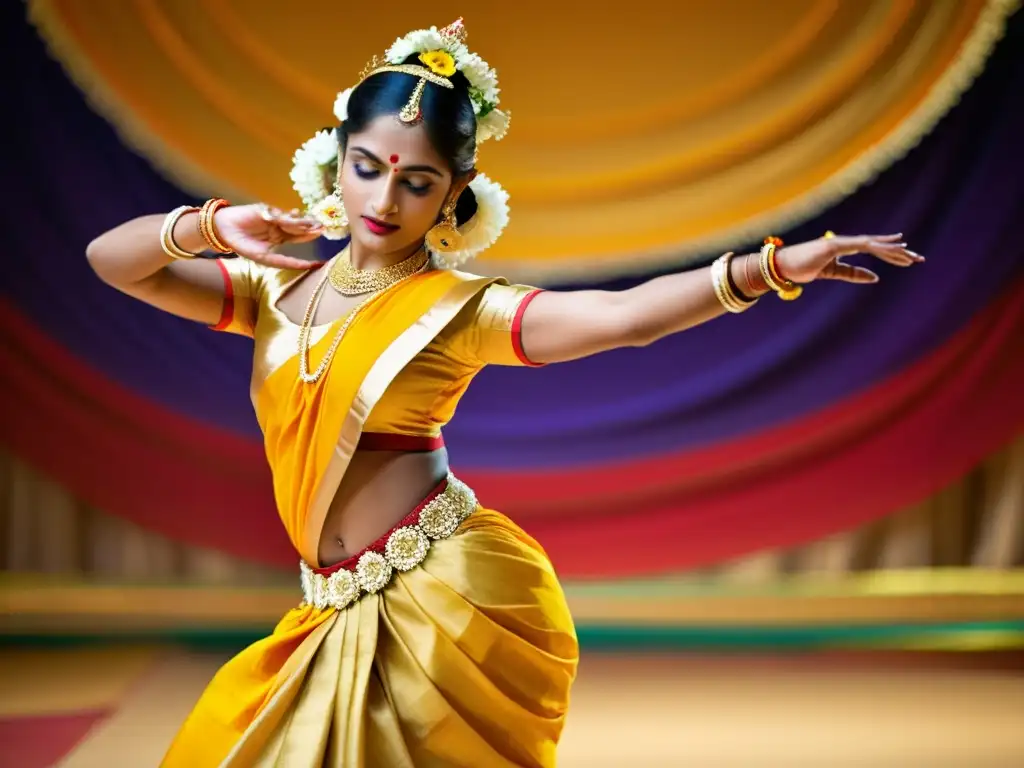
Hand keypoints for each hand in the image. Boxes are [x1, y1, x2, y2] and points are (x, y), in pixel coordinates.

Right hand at [212, 204, 323, 268]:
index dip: (308, 246)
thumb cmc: (241, 245)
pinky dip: (288, 216)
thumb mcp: (263, 257)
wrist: (223, 230)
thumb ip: (282, 260)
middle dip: (310, 231)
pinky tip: (296, 215)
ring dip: (303, 224)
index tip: (321, 257)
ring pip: (292, 223)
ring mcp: (273, 219)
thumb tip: (303, 265)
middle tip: (323, 230)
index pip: (297, 241)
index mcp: (278, 239)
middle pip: (299, 230)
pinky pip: (280, 215)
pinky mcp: (266, 211)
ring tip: (316, 225)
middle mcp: (278, 228)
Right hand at [775, 233, 923, 284]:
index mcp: (845, 247)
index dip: (892, 253)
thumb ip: (853, 273)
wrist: (782, 265)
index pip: (873, 249)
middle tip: (919, 258)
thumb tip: (876, 277)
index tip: (908, 258)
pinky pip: (862, 245)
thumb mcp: (832, 273)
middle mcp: (846, 242)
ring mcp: (841, 242)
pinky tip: (893, 249)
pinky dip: (879, 247)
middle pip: (878, 246)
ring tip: (912, 256)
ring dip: (894, 251)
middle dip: (899, 252)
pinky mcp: (836, 245)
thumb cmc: (802, 267)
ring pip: (874, 245)